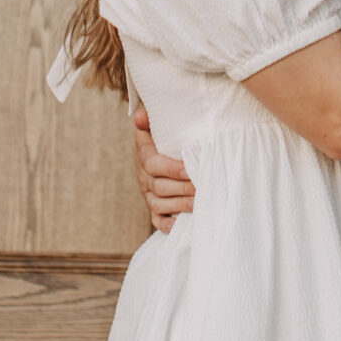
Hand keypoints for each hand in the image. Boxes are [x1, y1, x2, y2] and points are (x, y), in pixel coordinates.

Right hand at [133, 105, 193, 233]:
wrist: (162, 151)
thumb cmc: (166, 137)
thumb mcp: (159, 125)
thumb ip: (152, 119)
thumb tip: (140, 115)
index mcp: (145, 155)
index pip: (153, 164)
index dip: (170, 168)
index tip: (189, 170)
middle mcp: (144, 177)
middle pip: (158, 186)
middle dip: (181, 188)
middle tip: (200, 187)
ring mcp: (148, 195)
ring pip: (157, 204)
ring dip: (178, 205)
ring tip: (197, 203)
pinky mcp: (154, 210)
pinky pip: (157, 221)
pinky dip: (167, 225)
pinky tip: (181, 225)